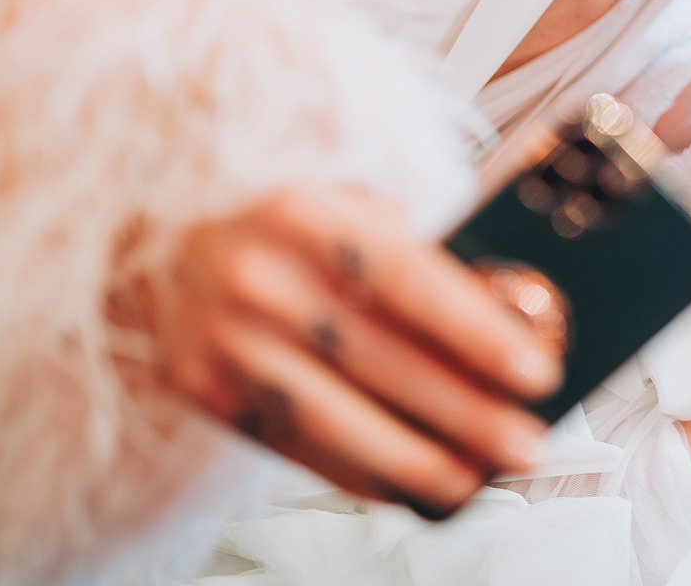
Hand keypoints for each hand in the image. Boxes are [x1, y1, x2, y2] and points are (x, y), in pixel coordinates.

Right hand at [149, 186, 563, 517]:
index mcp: (305, 215)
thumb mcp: (345, 205)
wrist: (156, 247)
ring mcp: (224, 341)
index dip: (476, 334)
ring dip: (417, 461)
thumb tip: (507, 320)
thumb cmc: (285, 228)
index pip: (408, 282)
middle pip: (382, 362)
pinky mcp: (205, 392)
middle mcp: (260, 279)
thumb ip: (413, 253)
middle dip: (467, 414)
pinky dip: (360, 473)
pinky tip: (408, 486)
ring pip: (338, 421)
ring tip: (475, 478)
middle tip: (527, 444)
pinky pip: (297, 448)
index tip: (535, 373)